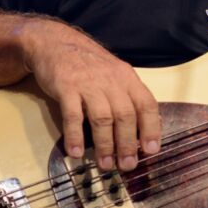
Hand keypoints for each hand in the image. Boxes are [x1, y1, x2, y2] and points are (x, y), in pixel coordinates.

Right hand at [22, 18, 160, 171]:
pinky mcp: (66, 87)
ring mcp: (88, 83)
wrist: (55, 42)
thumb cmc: (89, 65)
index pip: (146, 104)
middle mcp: (111, 80)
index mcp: (127, 78)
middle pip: (125, 115)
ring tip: (106, 164)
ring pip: (102, 117)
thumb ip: (127, 98)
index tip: (152, 150)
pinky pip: (73, 115)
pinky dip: (75, 135)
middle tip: (127, 165)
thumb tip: (142, 131)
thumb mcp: (114, 75)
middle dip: (128, 143)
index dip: (151, 128)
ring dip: (105, 144)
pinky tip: (75, 152)